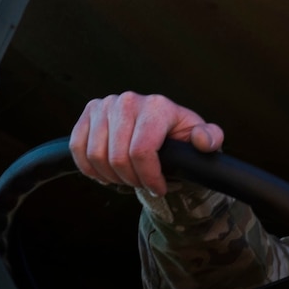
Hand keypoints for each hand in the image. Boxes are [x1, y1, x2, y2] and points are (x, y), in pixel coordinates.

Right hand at [70, 92, 223, 196]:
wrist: (158, 130)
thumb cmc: (180, 137)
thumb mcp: (203, 139)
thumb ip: (210, 139)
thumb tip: (204, 141)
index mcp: (157, 106)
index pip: (141, 151)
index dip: (148, 177)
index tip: (159, 188)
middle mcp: (127, 100)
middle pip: (117, 157)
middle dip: (131, 179)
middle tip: (142, 183)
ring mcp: (104, 105)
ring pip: (96, 155)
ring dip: (111, 176)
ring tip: (127, 178)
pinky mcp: (87, 114)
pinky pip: (78, 148)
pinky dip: (90, 168)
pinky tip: (106, 173)